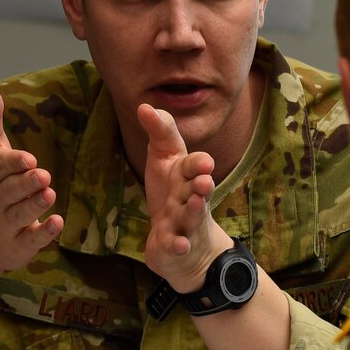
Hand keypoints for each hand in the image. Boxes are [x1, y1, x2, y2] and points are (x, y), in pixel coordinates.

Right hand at [0, 81, 62, 275]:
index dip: (12, 163)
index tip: (28, 158)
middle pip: (12, 191)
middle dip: (27, 184)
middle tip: (42, 175)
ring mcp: (5, 227)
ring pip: (22, 215)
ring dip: (36, 205)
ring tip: (47, 192)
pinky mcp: (18, 247)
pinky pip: (32, 241)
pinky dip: (44, 234)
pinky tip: (57, 223)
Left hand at [138, 102, 229, 290]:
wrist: (180, 239)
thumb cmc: (172, 192)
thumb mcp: (164, 158)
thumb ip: (159, 132)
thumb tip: (144, 105)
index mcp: (187, 175)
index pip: (194, 166)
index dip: (199, 164)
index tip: (205, 162)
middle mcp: (190, 197)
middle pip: (199, 191)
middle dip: (203, 186)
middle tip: (206, 181)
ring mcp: (185, 223)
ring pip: (191, 216)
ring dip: (194, 210)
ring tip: (196, 203)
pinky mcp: (175, 244)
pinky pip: (177, 244)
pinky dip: (178, 244)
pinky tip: (178, 244)